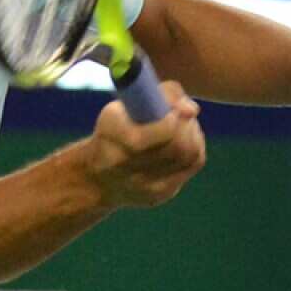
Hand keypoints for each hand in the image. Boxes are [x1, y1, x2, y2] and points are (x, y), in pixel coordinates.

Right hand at [82, 81, 206, 208]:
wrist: (97, 179)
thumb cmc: (110, 136)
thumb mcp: (117, 110)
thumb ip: (156, 97)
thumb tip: (192, 109)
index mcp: (119, 147)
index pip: (166, 131)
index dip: (176, 115)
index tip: (172, 107)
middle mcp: (134, 172)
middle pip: (181, 146)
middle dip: (186, 124)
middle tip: (180, 111)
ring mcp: (151, 187)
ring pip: (191, 154)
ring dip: (192, 133)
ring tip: (181, 122)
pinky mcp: (164, 193)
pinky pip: (193, 163)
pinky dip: (194, 145)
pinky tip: (184, 137)